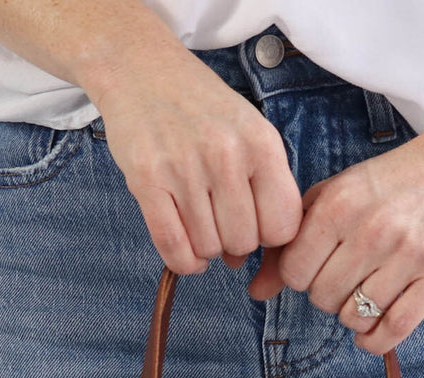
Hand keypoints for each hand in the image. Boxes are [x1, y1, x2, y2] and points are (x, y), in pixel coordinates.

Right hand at [88, 53, 303, 274]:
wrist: (141, 69)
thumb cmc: (200, 108)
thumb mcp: (248, 132)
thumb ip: (260, 191)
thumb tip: (242, 262)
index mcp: (261, 143)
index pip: (282, 226)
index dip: (269, 237)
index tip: (253, 225)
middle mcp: (226, 155)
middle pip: (243, 243)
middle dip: (233, 243)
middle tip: (219, 221)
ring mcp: (185, 168)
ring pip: (208, 248)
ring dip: (204, 248)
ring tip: (198, 220)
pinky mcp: (147, 180)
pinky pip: (173, 247)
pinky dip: (182, 261)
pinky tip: (185, 252)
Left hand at [247, 127, 423, 353]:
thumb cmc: (393, 182)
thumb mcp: (337, 195)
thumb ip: (293, 239)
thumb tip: (255, 293)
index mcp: (340, 205)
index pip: (294, 273)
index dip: (301, 277)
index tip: (320, 266)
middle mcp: (372, 229)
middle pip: (323, 298)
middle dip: (328, 296)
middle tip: (347, 279)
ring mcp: (409, 254)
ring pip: (355, 318)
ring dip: (354, 317)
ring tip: (365, 295)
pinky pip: (393, 330)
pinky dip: (375, 341)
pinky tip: (371, 333)